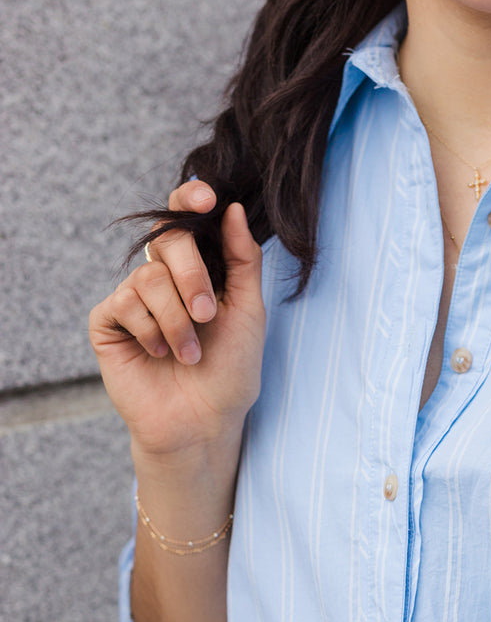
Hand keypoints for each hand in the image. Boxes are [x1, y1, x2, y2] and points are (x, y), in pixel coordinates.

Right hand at [89, 181, 265, 460]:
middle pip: (167, 240)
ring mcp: (133, 299)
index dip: (190, 199)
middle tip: (209, 315)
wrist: (203, 422)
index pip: (185, 218)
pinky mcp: (108, 322)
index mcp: (198, 269)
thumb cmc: (231, 372)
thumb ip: (242, 259)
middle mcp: (163, 278)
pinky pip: (124, 303)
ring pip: (148, 278)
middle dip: (193, 276)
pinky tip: (160, 355)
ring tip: (190, 353)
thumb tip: (230, 207)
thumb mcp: (249, 311)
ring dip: (177, 319)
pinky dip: (150, 330)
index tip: (207, 198)